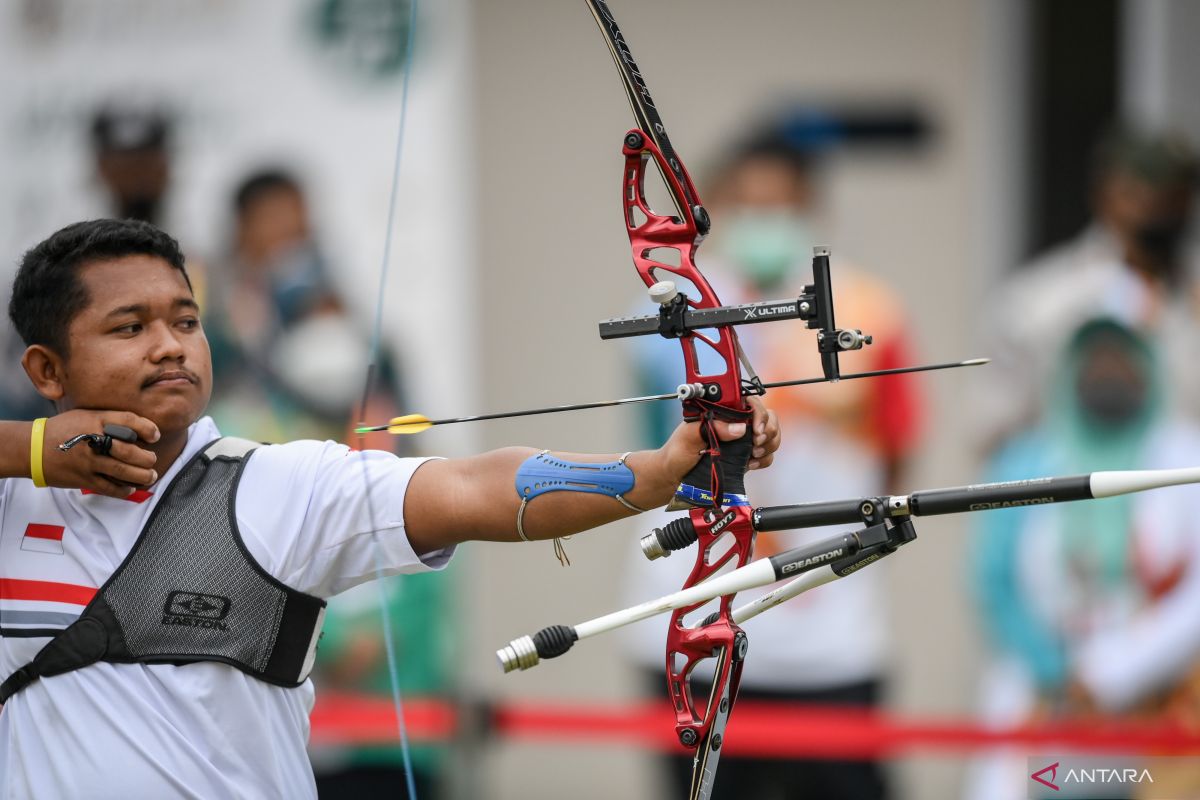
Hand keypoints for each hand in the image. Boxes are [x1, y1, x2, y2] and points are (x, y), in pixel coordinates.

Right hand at [39, 410, 159, 497]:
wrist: (32, 448)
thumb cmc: (63, 429)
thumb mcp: (85, 415)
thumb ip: (109, 420)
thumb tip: (139, 429)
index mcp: (95, 420)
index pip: (129, 421)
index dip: (147, 428)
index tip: (155, 436)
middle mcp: (93, 440)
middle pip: (129, 450)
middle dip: (147, 458)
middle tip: (152, 460)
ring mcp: (88, 462)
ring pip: (122, 472)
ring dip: (142, 476)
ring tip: (150, 476)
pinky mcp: (83, 479)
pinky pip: (109, 488)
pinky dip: (124, 490)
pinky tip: (131, 488)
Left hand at [659, 399, 781, 484]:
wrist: (675, 476)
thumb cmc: (677, 452)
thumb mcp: (689, 436)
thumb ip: (713, 428)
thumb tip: (740, 427)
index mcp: (722, 410)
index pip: (750, 401)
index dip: (759, 412)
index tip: (756, 428)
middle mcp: (734, 422)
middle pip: (767, 417)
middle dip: (768, 430)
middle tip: (756, 443)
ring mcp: (742, 439)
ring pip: (771, 434)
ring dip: (769, 445)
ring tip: (754, 455)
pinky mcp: (745, 455)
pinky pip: (767, 454)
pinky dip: (764, 459)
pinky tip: (750, 465)